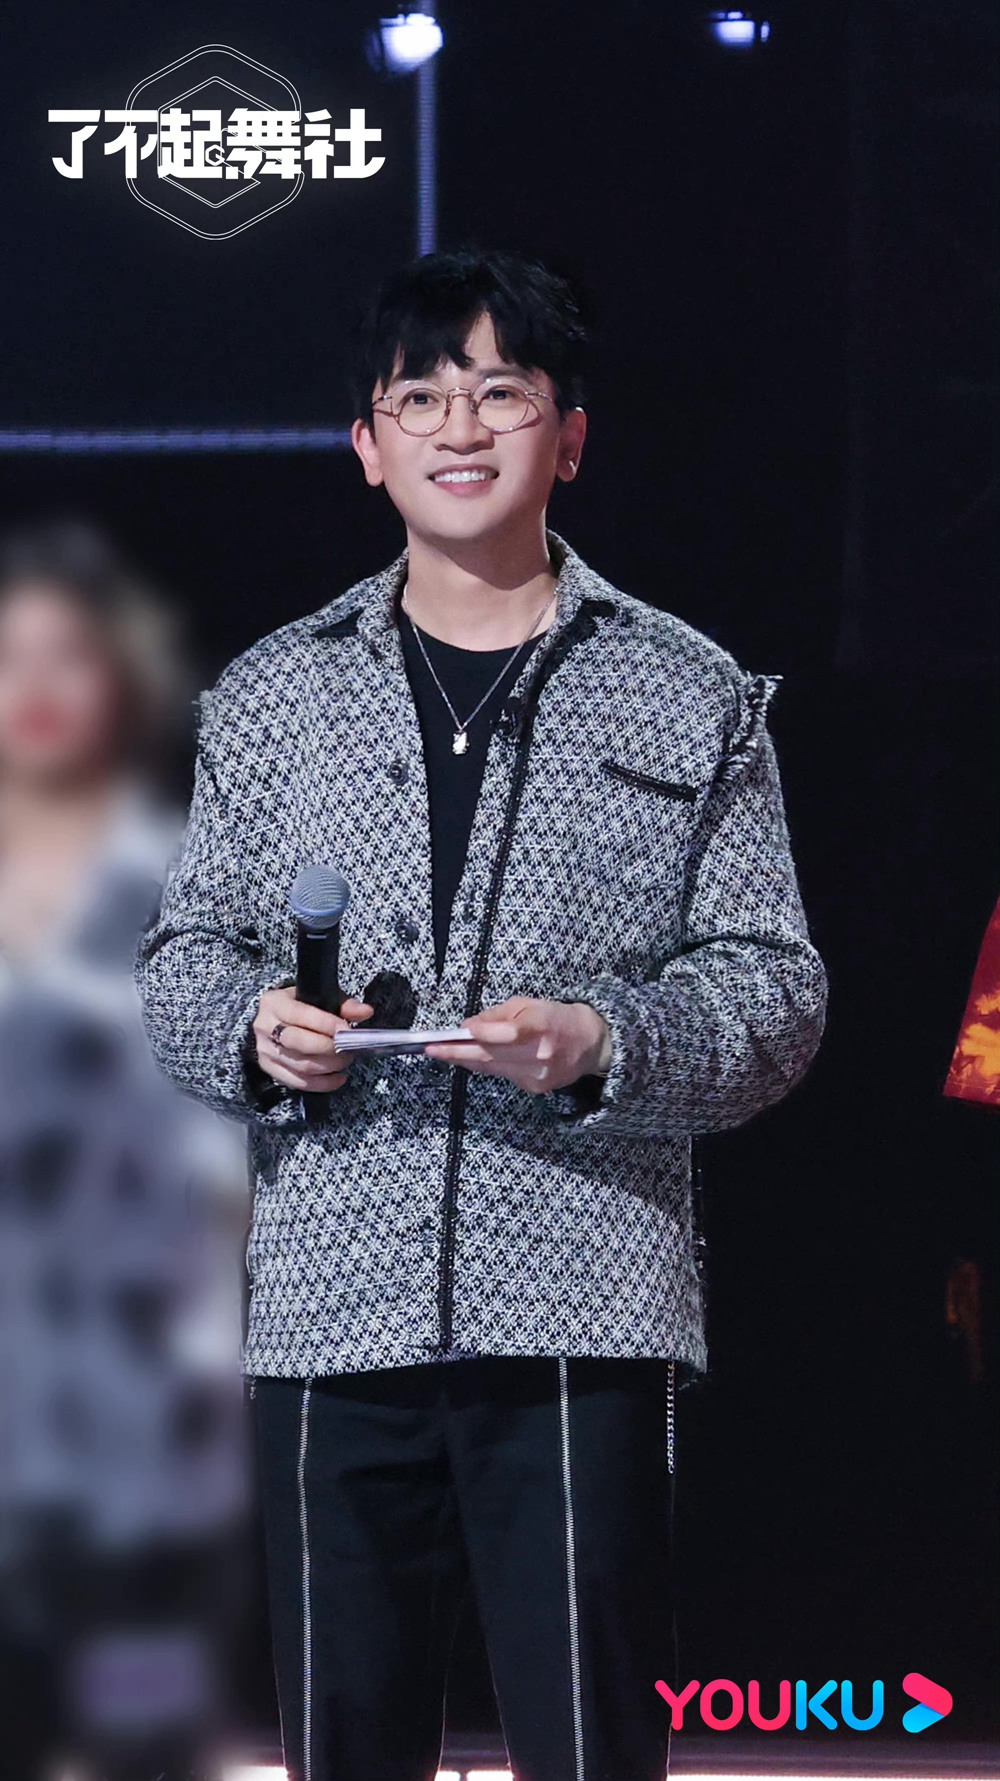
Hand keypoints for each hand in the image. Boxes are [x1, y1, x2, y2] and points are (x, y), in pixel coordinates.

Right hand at [253, 985, 373, 1093]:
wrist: (272, 1021)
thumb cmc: (300, 1007)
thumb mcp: (319, 998)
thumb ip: (342, 1004)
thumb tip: (365, 1012)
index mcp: (274, 1003)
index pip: (300, 1014)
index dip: (326, 1024)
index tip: (347, 1030)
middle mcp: (265, 1026)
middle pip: (298, 1042)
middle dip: (328, 1048)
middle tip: (348, 1048)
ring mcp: (266, 1050)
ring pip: (301, 1065)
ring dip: (329, 1066)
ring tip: (345, 1060)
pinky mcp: (270, 1068)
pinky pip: (298, 1082)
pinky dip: (322, 1084)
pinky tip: (338, 1078)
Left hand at [424, 997, 611, 1094]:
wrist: (590, 1043)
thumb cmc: (557, 1018)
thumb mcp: (528, 1004)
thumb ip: (498, 1015)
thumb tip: (470, 1027)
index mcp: (542, 1026)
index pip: (509, 1033)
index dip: (483, 1033)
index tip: (460, 1030)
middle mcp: (540, 1054)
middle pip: (492, 1056)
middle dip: (457, 1053)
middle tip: (431, 1049)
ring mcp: (537, 1074)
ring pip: (492, 1068)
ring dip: (466, 1060)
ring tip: (444, 1051)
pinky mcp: (535, 1087)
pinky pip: (503, 1075)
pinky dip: (489, 1065)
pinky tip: (480, 1057)